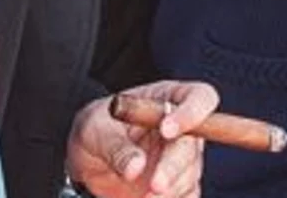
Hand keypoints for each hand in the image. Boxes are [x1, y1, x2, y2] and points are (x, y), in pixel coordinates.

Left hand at [66, 80, 218, 197]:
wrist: (87, 164)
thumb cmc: (95, 132)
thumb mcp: (94, 130)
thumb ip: (115, 146)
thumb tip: (136, 166)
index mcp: (167, 99)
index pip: (199, 97)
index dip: (191, 112)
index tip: (167, 130)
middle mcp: (183, 127)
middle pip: (194, 143)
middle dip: (174, 166)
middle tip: (155, 185)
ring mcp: (184, 158)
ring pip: (190, 174)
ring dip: (168, 191)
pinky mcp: (180, 186)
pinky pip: (187, 196)